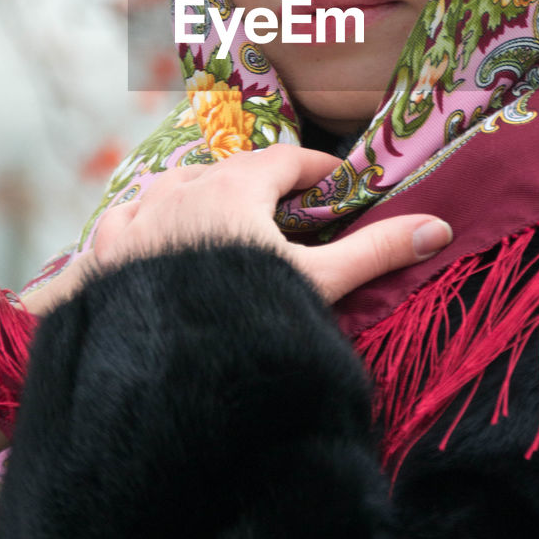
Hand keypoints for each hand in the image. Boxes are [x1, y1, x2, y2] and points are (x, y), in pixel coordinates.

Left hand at [91, 144, 451, 304]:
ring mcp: (131, 221)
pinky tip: (148, 250)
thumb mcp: (315, 286)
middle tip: (284, 211)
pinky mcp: (99, 256)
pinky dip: (143, 229)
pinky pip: (123, 226)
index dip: (315, 169)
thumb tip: (439, 228)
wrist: (158, 379)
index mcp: (231, 188)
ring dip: (197, 200)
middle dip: (257, 185)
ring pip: (170, 191)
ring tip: (219, 227)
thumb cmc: (244, 323)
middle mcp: (176, 191)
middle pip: (226, 171)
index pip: (284, 159)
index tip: (336, 184)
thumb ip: (374, 253)